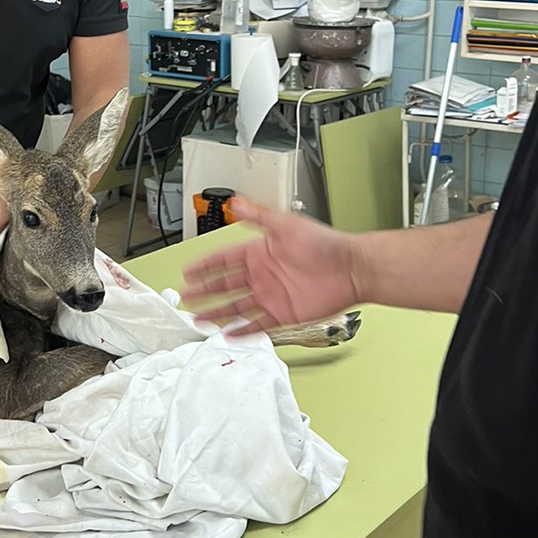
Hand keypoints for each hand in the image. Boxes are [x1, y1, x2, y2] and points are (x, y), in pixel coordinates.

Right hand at [180, 198, 359, 335]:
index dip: (205, 265)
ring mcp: (271, 295)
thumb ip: (259, 216)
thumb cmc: (326, 245)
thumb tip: (236, 204)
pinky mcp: (283, 314)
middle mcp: (263, 274)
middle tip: (186, 296)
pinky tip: (228, 333)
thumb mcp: (287, 224)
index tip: (189, 270)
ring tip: (198, 318)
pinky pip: (257, 324)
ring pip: (236, 306)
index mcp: (260, 252)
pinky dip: (242, 330)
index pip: (224, 259)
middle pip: (225, 284)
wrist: (351, 269)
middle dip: (204, 290)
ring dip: (216, 312)